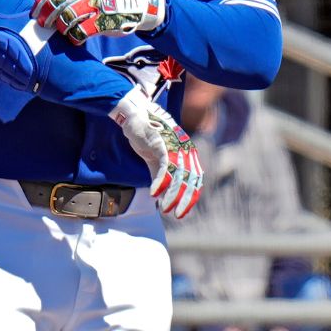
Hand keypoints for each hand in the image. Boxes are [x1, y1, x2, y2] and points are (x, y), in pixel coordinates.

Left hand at [32, 0, 163, 44]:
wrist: (140, 3)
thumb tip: (49, 2)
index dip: (41, 2)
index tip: (35, 12)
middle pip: (58, 4)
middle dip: (47, 16)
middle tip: (43, 25)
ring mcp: (96, 6)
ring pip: (68, 18)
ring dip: (61, 28)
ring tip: (63, 32)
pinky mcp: (104, 22)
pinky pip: (82, 32)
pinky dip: (75, 38)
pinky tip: (75, 40)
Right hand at [111, 88, 201, 218]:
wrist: (135, 115)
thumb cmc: (146, 136)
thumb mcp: (155, 159)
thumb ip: (160, 176)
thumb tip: (161, 196)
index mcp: (187, 153)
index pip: (195, 180)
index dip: (190, 198)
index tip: (183, 212)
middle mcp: (185, 150)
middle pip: (190, 180)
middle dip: (184, 200)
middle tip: (177, 215)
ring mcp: (175, 147)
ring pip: (179, 177)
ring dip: (172, 195)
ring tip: (166, 208)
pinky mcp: (163, 144)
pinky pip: (165, 168)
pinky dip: (160, 182)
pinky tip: (153, 193)